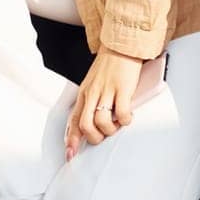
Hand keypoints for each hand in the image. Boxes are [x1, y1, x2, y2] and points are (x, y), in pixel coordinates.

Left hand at [64, 44, 143, 160]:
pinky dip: (124, 120)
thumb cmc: (110, 65)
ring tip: (118, 124)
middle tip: (105, 134)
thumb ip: (93, 100)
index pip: (74, 120)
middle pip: (86, 125)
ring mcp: (106, 91)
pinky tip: (127, 117)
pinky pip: (121, 113)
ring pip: (100, 121)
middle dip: (95, 137)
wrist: (121, 44)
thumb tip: (95, 121)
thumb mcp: (94, 83)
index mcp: (84, 93)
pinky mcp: (122, 88)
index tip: (71, 154)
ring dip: (110, 129)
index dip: (72, 140)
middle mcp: (92, 93)